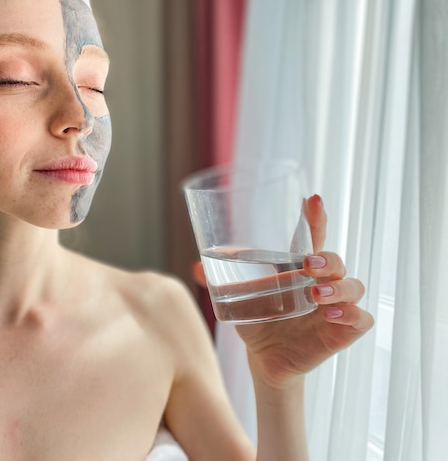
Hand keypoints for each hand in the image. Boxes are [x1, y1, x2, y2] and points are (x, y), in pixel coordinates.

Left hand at [192, 195, 373, 389]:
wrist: (264, 358)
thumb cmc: (258, 319)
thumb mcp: (238, 299)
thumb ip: (218, 282)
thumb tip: (197, 268)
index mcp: (298, 268)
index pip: (313, 238)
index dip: (316, 218)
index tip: (312, 200)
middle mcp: (321, 283)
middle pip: (336, 261)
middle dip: (326, 259)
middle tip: (307, 265)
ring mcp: (334, 306)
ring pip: (354, 287)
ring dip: (339, 287)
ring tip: (317, 294)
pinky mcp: (341, 332)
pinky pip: (361, 319)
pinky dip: (352, 315)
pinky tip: (332, 315)